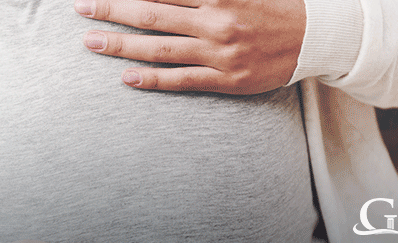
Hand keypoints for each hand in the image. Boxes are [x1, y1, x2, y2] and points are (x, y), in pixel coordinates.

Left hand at [74, 0, 305, 94]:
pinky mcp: (226, 79)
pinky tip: (126, 78)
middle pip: (151, 14)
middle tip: (81, 7)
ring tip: (91, 42)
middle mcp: (216, 20)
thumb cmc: (275, 5)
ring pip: (160, 49)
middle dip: (112, 9)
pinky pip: (182, 80)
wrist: (316, 38)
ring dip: (121, 45)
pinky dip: (153, 80)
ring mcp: (220, 52)